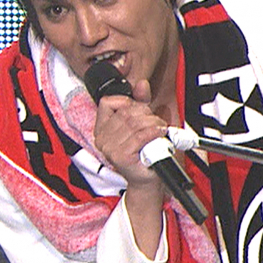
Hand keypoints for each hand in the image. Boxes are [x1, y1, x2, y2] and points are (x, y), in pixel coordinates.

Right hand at [94, 79, 166, 258]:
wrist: (149, 179)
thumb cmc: (145, 153)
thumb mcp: (142, 123)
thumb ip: (140, 102)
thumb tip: (141, 83)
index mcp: (102, 128)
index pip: (108, 102)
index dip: (129, 101)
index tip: (142, 109)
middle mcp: (102, 138)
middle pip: (125, 111)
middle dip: (146, 113)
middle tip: (157, 122)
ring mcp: (109, 148)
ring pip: (134, 123)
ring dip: (153, 123)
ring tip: (160, 129)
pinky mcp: (121, 156)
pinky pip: (140, 136)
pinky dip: (153, 132)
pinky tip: (160, 134)